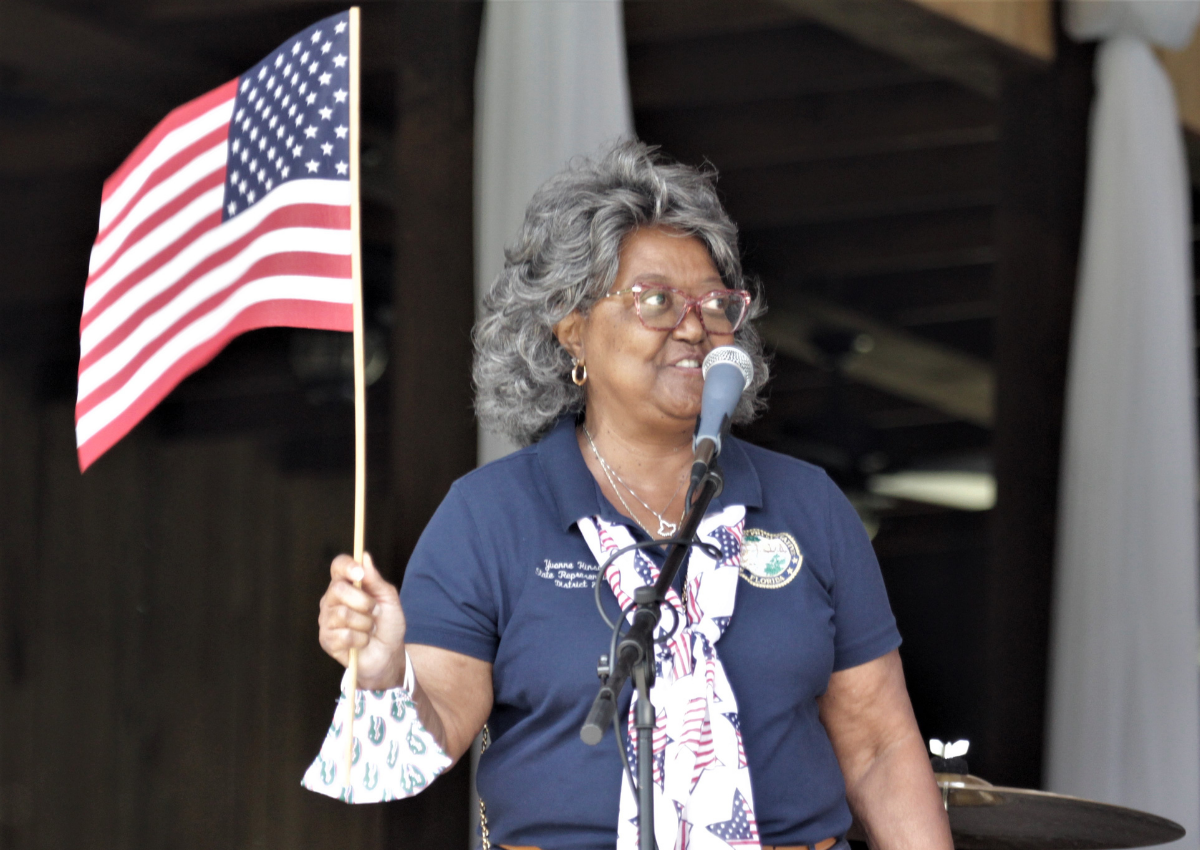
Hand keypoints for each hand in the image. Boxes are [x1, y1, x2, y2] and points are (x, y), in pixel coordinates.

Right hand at [318, 552, 407, 689]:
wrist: (388, 654)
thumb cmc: (387, 624)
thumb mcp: (389, 599)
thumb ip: (376, 580)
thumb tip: (365, 557)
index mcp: (347, 585)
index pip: (338, 566)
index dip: (347, 566)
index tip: (360, 574)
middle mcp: (332, 599)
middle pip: (338, 589)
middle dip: (364, 602)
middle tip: (374, 611)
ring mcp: (327, 620)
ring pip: (343, 614)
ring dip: (365, 624)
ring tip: (369, 629)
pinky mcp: (327, 640)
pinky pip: (343, 635)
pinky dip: (360, 639)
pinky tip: (362, 641)